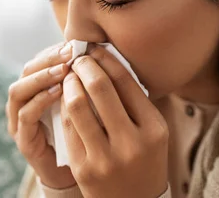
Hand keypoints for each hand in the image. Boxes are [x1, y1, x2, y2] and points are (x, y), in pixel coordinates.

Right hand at [6, 42, 76, 189]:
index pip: (39, 60)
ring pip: (19, 90)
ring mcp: (19, 121)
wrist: (78, 171)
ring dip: (41, 77)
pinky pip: (25, 115)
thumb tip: (100, 50)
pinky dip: (40, 101)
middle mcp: (24, 102)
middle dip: (48, 59)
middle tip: (69, 52)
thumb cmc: (84, 130)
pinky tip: (58, 92)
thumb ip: (85, 79)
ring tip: (63, 69)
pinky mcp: (24, 140)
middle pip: (26, 70)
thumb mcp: (86, 100)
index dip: (54, 50)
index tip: (74, 43)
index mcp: (38, 88)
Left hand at [61, 45, 168, 197]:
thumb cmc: (144, 159)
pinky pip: (68, 128)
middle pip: (101, 89)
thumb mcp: (152, 131)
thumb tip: (108, 61)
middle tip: (78, 58)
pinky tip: (64, 99)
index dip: (106, 60)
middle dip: (84, 67)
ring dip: (70, 85)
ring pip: (78, 107)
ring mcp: (106, 158)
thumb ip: (136, 101)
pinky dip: (64, 108)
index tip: (94, 49)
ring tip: (69, 76)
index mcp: (154, 129)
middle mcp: (132, 143)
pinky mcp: (84, 169)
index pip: (126, 82)